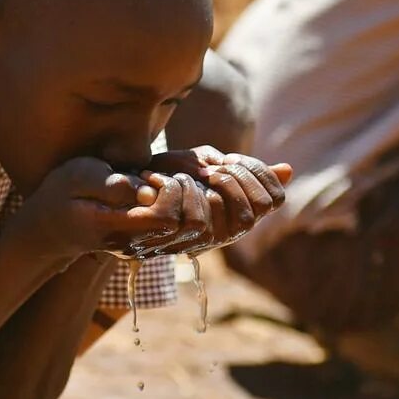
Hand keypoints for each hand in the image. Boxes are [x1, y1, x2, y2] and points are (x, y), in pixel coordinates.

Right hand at [9, 157, 179, 262]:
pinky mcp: (152, 244)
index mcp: (118, 228)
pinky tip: (166, 192)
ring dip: (190, 201)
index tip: (149, 175)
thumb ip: (112, 184)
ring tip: (165, 183)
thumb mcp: (78, 177)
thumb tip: (149, 192)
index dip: (170, 191)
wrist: (50, 227)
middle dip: (187, 193)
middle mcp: (138, 244)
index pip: (168, 218)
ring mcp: (146, 247)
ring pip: (195, 232)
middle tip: (163, 176)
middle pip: (190, 227)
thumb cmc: (61, 194)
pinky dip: (188, 209)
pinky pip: (188, 233)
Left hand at [133, 146, 293, 256]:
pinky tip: (158, 177)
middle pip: (255, 210)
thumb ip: (242, 171)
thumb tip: (288, 169)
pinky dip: (177, 189)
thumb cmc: (165, 181)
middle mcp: (222, 234)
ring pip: (229, 217)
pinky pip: (193, 217)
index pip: (272, 200)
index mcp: (234, 216)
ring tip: (187, 172)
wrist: (110, 199)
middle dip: (236, 178)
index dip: (259, 174)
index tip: (231, 158)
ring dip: (210, 184)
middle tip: (210, 165)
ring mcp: (197, 241)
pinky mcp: (168, 240)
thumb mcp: (207, 168)